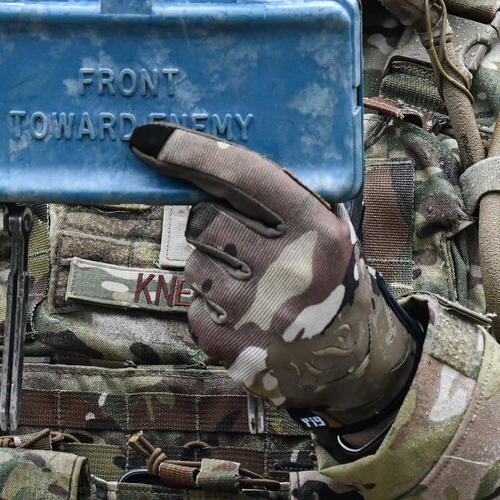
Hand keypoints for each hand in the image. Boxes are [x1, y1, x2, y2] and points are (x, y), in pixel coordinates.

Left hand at [128, 124, 418, 428]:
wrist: (352, 362)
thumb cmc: (327, 278)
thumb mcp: (326, 231)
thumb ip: (280, 196)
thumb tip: (203, 157)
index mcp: (318, 231)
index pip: (241, 176)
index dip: (189, 152)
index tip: (147, 138)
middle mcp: (289, 270)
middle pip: (203, 219)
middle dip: (213, 226)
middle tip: (246, 247)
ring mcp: (258, 314)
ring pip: (194, 265)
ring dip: (213, 270)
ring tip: (255, 289)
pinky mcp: (232, 348)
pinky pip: (193, 306)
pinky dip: (211, 309)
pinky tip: (246, 318)